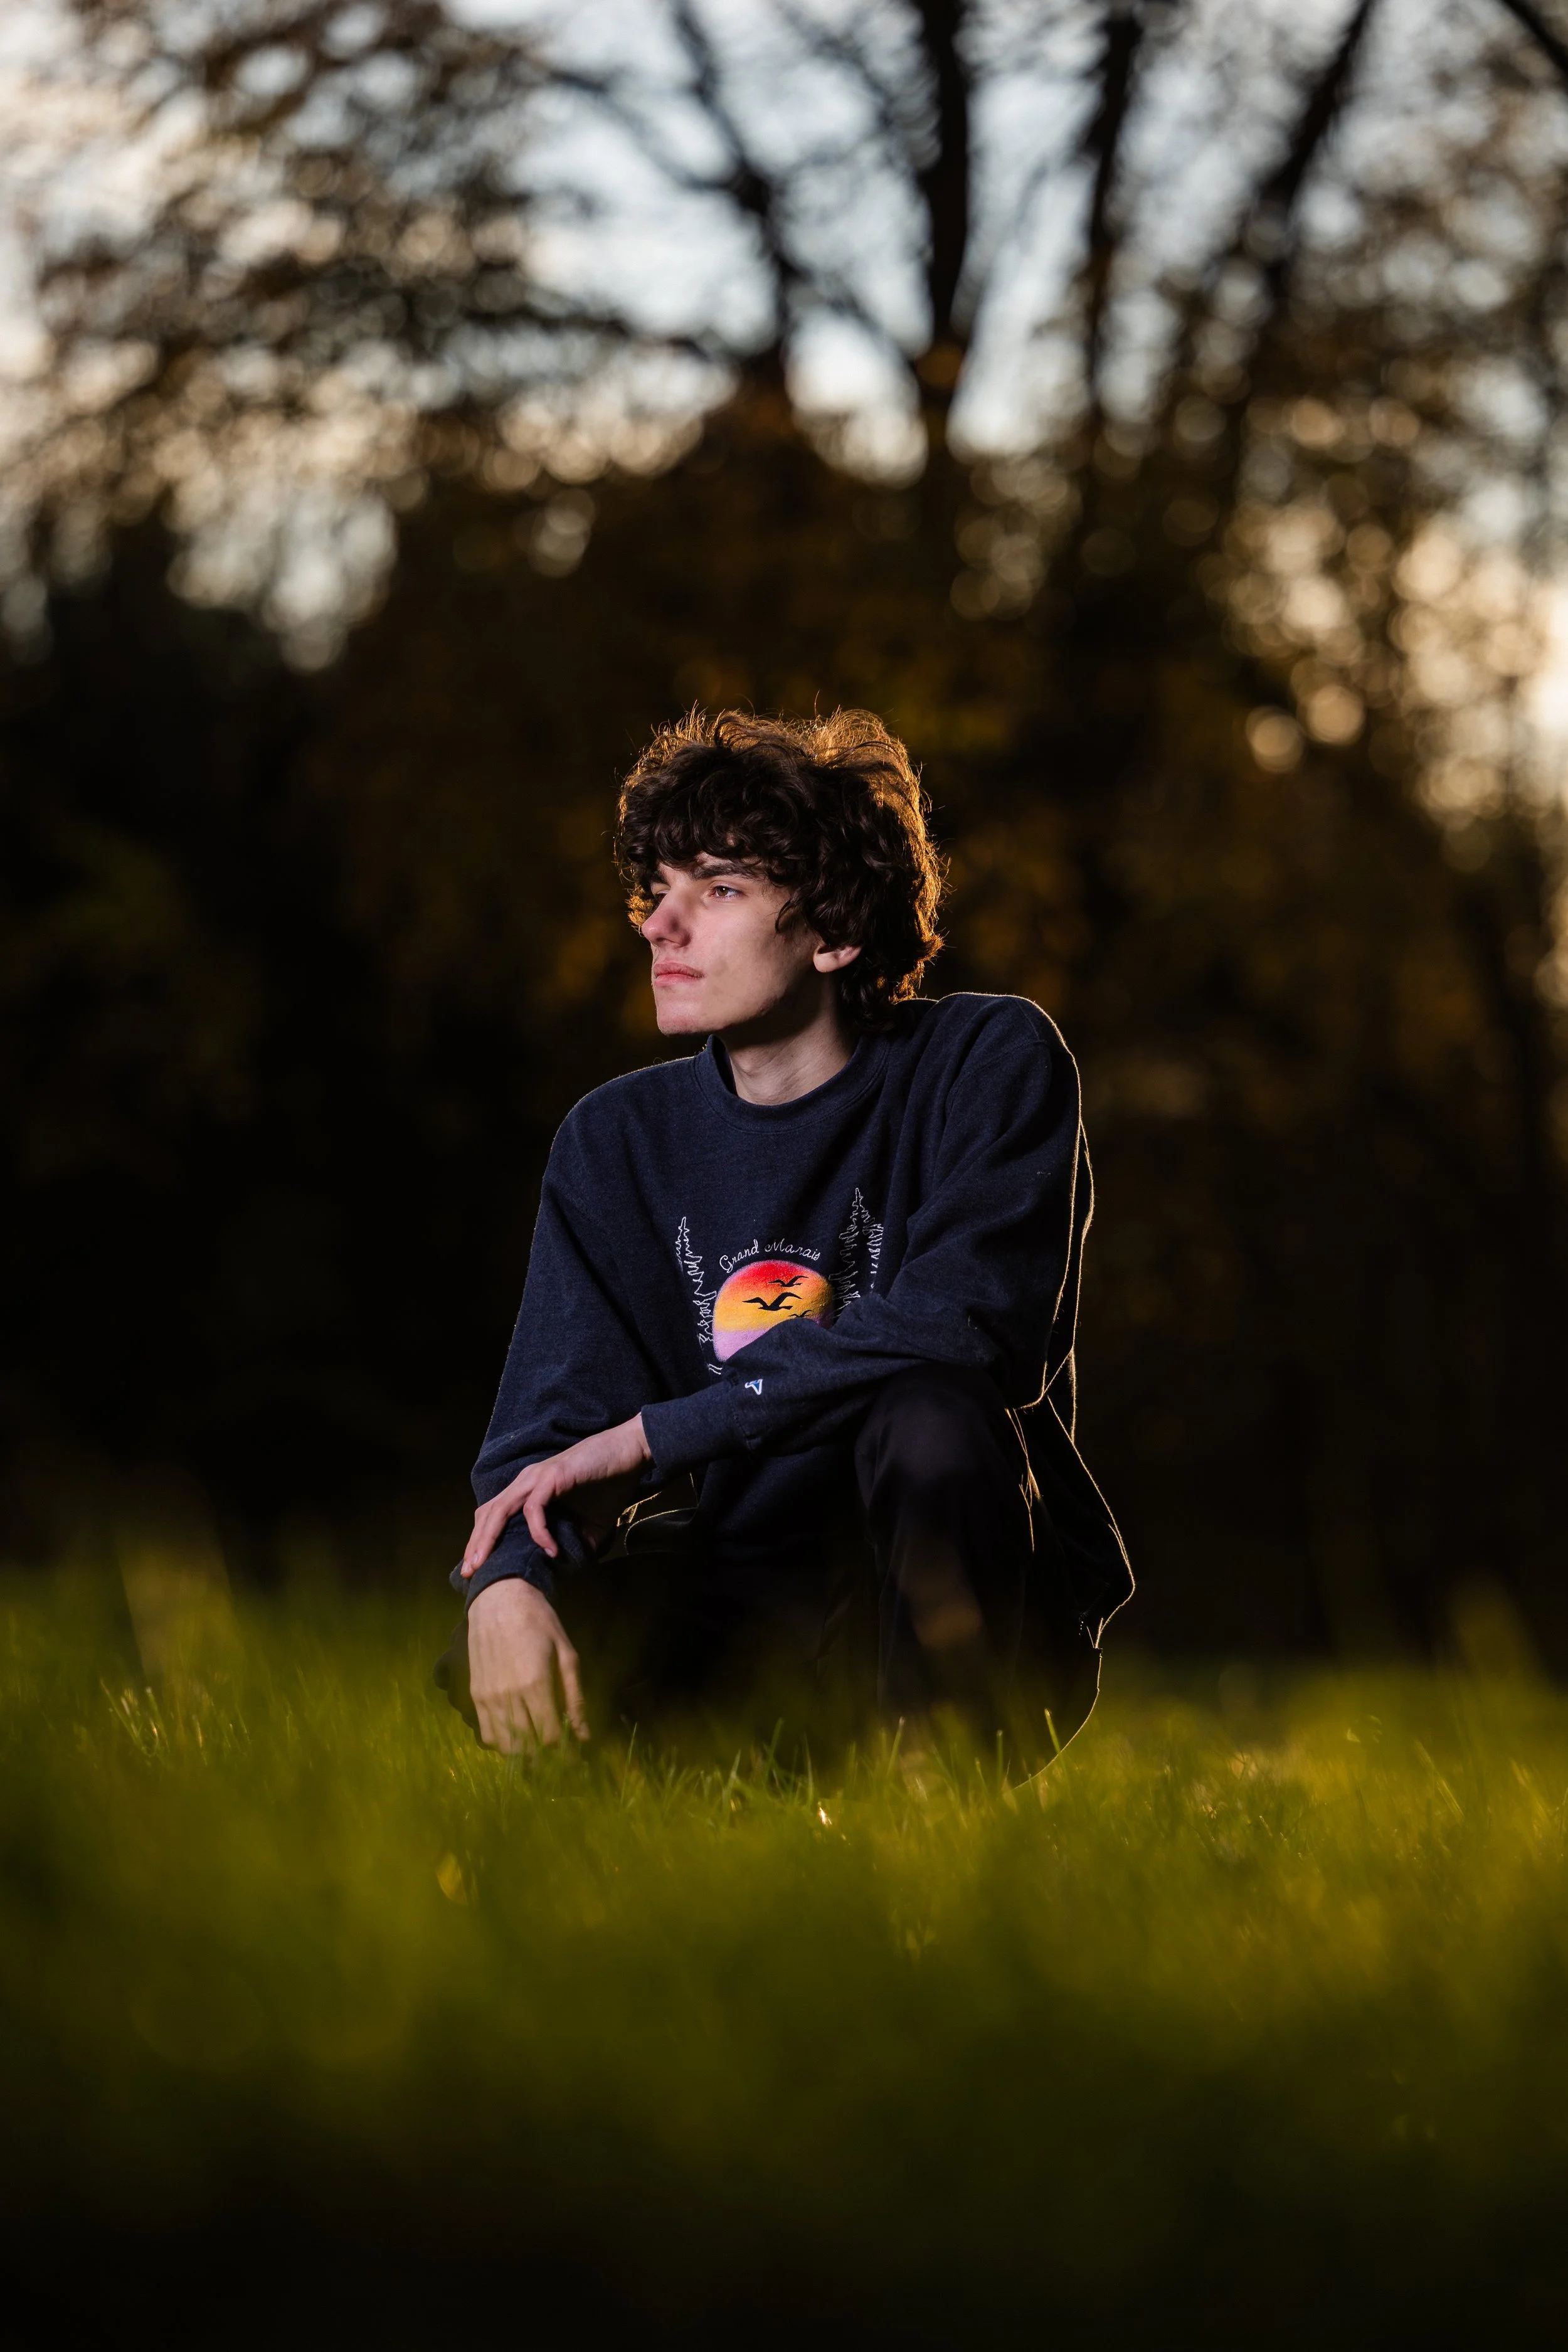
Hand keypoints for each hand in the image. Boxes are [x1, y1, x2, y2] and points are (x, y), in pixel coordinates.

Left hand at [462, 1413, 651, 1573]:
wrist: (631, 1453)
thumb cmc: (610, 1484)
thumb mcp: (591, 1525)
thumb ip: (575, 1544)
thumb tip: (568, 1570)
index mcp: (529, 1491)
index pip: (493, 1516)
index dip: (481, 1541)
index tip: (475, 1570)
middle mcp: (526, 1482)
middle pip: (488, 1514)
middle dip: (475, 1544)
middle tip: (467, 1572)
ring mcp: (536, 1478)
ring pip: (500, 1509)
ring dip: (489, 1538)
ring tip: (486, 1564)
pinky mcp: (552, 1477)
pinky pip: (533, 1508)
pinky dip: (537, 1531)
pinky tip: (549, 1549)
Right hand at [466, 1577, 588, 1753]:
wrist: (499, 1600)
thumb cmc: (539, 1623)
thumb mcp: (567, 1654)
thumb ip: (575, 1697)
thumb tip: (584, 1736)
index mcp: (536, 1685)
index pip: (552, 1738)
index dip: (567, 1757)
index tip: (577, 1762)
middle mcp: (509, 1697)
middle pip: (529, 1749)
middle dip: (548, 1763)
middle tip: (561, 1763)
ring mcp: (488, 1698)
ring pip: (506, 1747)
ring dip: (525, 1758)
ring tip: (542, 1757)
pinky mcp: (475, 1696)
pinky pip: (487, 1735)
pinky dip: (503, 1746)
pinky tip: (518, 1740)